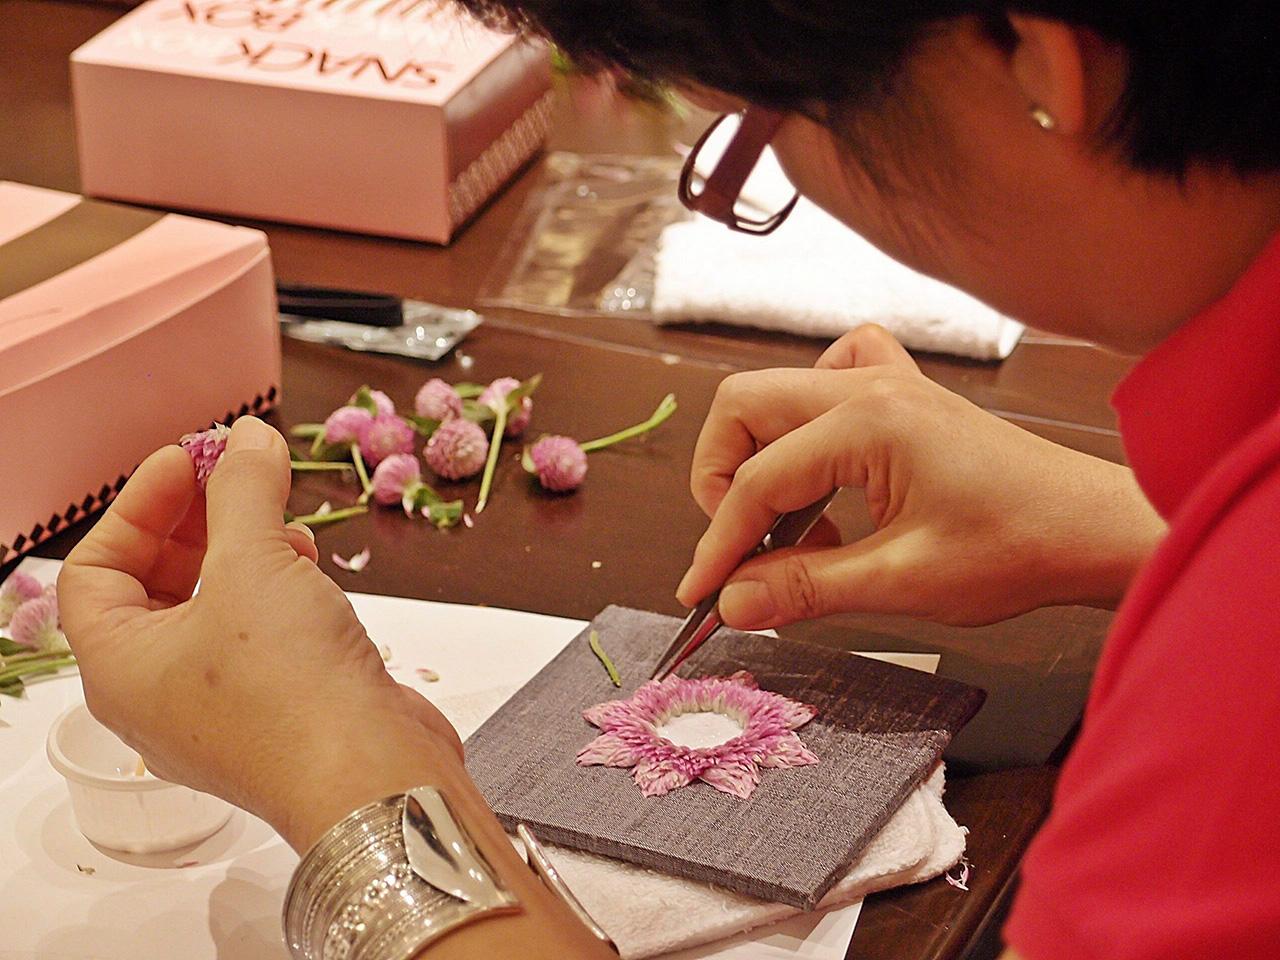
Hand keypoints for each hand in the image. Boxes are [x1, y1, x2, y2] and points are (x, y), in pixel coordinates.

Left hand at [59, 417, 462, 850]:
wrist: (373, 778)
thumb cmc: (291, 687)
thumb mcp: (255, 565)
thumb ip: (243, 490)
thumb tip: (248, 438)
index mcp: (120, 668)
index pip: (95, 569)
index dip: (140, 504)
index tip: (192, 458)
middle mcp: (159, 695)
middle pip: (153, 588)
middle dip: (195, 523)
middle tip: (236, 474)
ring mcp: (220, 710)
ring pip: (211, 612)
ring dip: (240, 553)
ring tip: (281, 522)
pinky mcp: (277, 713)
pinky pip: (257, 638)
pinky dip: (275, 592)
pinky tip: (310, 569)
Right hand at [677, 325, 1165, 628]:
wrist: (1092, 528)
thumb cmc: (1017, 548)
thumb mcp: (902, 582)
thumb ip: (806, 588)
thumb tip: (732, 600)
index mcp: (867, 422)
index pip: (757, 481)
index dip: (719, 544)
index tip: (702, 594)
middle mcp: (869, 386)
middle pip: (744, 408)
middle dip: (722, 480)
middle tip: (740, 548)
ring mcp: (887, 382)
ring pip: (779, 392)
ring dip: (761, 453)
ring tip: (794, 523)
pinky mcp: (903, 396)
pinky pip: (832, 375)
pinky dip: (807, 418)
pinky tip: (827, 464)